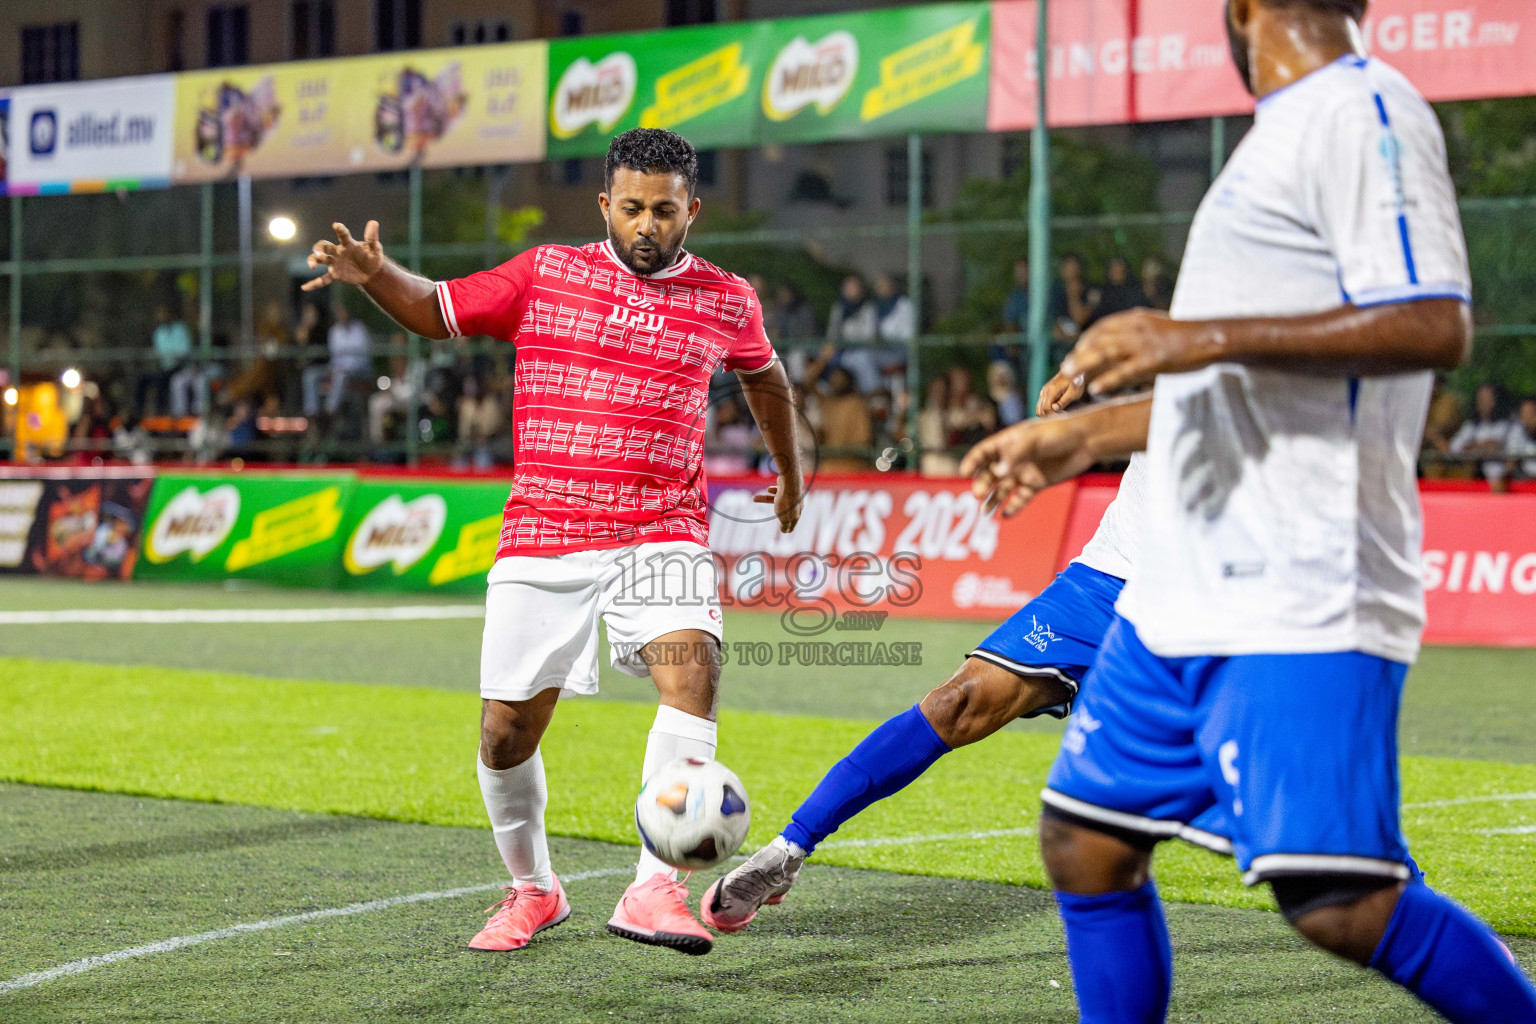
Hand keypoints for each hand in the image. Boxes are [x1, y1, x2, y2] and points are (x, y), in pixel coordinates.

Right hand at [303, 221, 384, 291]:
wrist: (372, 273)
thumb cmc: (372, 258)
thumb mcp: (375, 249)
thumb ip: (372, 238)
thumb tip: (374, 222)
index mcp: (348, 244)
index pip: (342, 235)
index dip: (340, 230)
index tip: (336, 225)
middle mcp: (338, 251)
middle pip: (324, 246)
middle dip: (319, 248)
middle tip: (319, 253)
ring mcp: (335, 263)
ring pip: (320, 259)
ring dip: (313, 260)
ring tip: (312, 265)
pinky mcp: (335, 274)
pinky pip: (323, 279)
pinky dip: (314, 284)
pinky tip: (305, 288)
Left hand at [752, 472, 803, 532]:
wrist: (790, 483)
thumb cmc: (787, 502)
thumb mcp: (784, 518)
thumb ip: (785, 525)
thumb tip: (785, 531)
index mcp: (796, 515)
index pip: (792, 524)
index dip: (788, 528)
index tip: (784, 531)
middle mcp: (795, 506)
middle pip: (783, 512)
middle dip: (774, 513)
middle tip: (770, 517)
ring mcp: (792, 496)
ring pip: (777, 500)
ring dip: (765, 499)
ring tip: (754, 498)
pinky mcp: (787, 487)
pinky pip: (778, 491)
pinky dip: (772, 491)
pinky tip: (768, 489)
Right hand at [959, 418, 1098, 517]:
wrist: (1085, 440)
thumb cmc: (1058, 432)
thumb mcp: (1033, 439)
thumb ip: (1014, 455)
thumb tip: (998, 473)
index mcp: (1008, 443)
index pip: (983, 453)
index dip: (972, 462)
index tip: (964, 472)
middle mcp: (1013, 459)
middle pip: (990, 474)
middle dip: (982, 484)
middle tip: (979, 494)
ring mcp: (1024, 472)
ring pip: (1002, 489)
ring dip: (993, 500)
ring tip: (984, 512)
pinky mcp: (1037, 484)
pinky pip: (1021, 498)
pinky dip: (1013, 507)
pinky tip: (1005, 515)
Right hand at [1036, 368, 1087, 416]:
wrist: (1074, 371)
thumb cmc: (1076, 382)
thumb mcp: (1074, 393)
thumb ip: (1063, 401)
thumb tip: (1054, 409)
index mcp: (1051, 390)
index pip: (1046, 409)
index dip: (1053, 415)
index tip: (1064, 414)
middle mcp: (1044, 391)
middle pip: (1040, 411)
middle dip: (1050, 416)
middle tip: (1062, 415)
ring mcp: (1043, 391)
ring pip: (1039, 409)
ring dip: (1047, 414)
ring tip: (1059, 412)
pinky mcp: (1044, 392)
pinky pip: (1041, 405)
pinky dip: (1047, 410)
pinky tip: (1057, 408)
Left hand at [1061, 308, 1216, 396]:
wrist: (1212, 337)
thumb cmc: (1184, 338)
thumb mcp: (1154, 330)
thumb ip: (1134, 336)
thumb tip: (1115, 346)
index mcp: (1134, 320)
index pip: (1099, 330)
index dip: (1082, 345)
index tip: (1071, 359)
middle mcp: (1134, 328)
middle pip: (1096, 342)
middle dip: (1077, 358)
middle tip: (1062, 372)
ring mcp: (1144, 343)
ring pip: (1105, 353)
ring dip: (1084, 365)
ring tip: (1068, 377)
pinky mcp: (1155, 359)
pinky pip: (1127, 371)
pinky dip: (1109, 380)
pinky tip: (1096, 390)